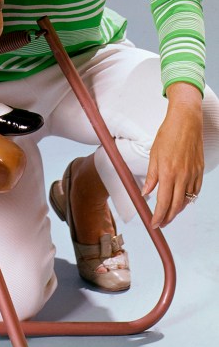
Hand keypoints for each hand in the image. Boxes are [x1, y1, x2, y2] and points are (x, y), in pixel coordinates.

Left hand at [143, 82, 203, 227]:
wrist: (186, 122)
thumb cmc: (167, 135)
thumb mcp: (153, 154)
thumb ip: (150, 176)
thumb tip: (145, 193)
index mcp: (168, 172)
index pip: (163, 202)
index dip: (158, 216)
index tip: (154, 224)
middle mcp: (182, 176)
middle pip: (176, 206)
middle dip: (168, 218)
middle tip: (161, 223)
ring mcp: (193, 174)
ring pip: (187, 200)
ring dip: (178, 210)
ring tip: (169, 213)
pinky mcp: (200, 171)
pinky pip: (195, 191)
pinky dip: (188, 199)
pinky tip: (182, 200)